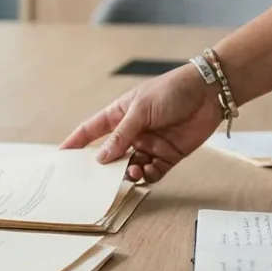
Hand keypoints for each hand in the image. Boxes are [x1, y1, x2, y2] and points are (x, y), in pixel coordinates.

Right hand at [61, 65, 223, 182]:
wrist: (210, 92)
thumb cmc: (171, 91)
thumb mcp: (140, 110)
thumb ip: (121, 135)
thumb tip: (101, 158)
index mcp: (120, 114)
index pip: (92, 130)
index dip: (76, 142)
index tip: (61, 156)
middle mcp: (133, 131)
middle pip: (111, 154)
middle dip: (104, 167)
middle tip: (98, 179)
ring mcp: (150, 144)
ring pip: (131, 166)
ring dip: (128, 171)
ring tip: (132, 169)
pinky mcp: (168, 155)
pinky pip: (152, 172)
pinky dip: (147, 175)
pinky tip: (147, 171)